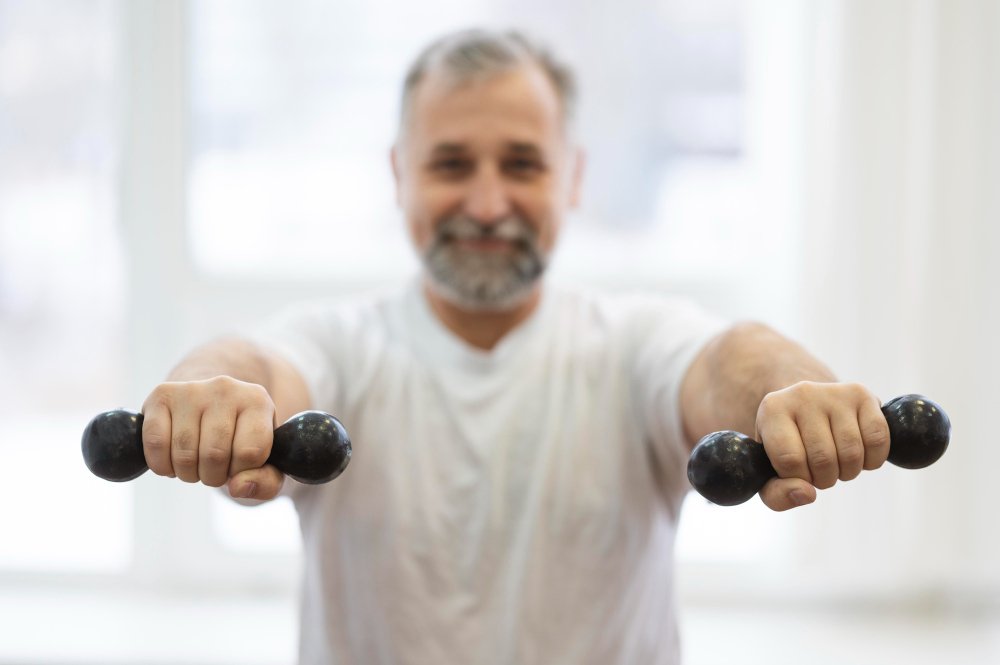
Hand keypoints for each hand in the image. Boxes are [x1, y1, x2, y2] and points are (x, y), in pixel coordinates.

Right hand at [140, 376, 284, 499]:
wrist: (211, 404)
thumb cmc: (239, 438)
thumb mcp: (264, 462)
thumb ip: (265, 483)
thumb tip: (238, 487)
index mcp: (258, 402)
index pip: (250, 452)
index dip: (241, 471)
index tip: (238, 465)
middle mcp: (226, 389)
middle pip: (214, 455)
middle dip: (212, 476)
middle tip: (214, 469)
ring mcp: (192, 390)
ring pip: (184, 453)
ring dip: (188, 474)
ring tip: (195, 463)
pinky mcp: (162, 395)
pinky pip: (156, 443)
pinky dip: (162, 465)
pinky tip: (172, 460)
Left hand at [755, 381, 889, 510]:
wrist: (805, 408)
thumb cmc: (786, 445)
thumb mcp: (770, 472)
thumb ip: (777, 495)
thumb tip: (807, 495)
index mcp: (772, 410)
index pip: (790, 460)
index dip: (798, 478)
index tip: (798, 473)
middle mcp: (801, 394)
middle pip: (823, 458)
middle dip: (824, 479)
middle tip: (819, 471)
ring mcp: (834, 392)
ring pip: (852, 452)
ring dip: (848, 472)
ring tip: (837, 463)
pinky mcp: (861, 394)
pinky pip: (877, 439)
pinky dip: (873, 460)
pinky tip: (859, 456)